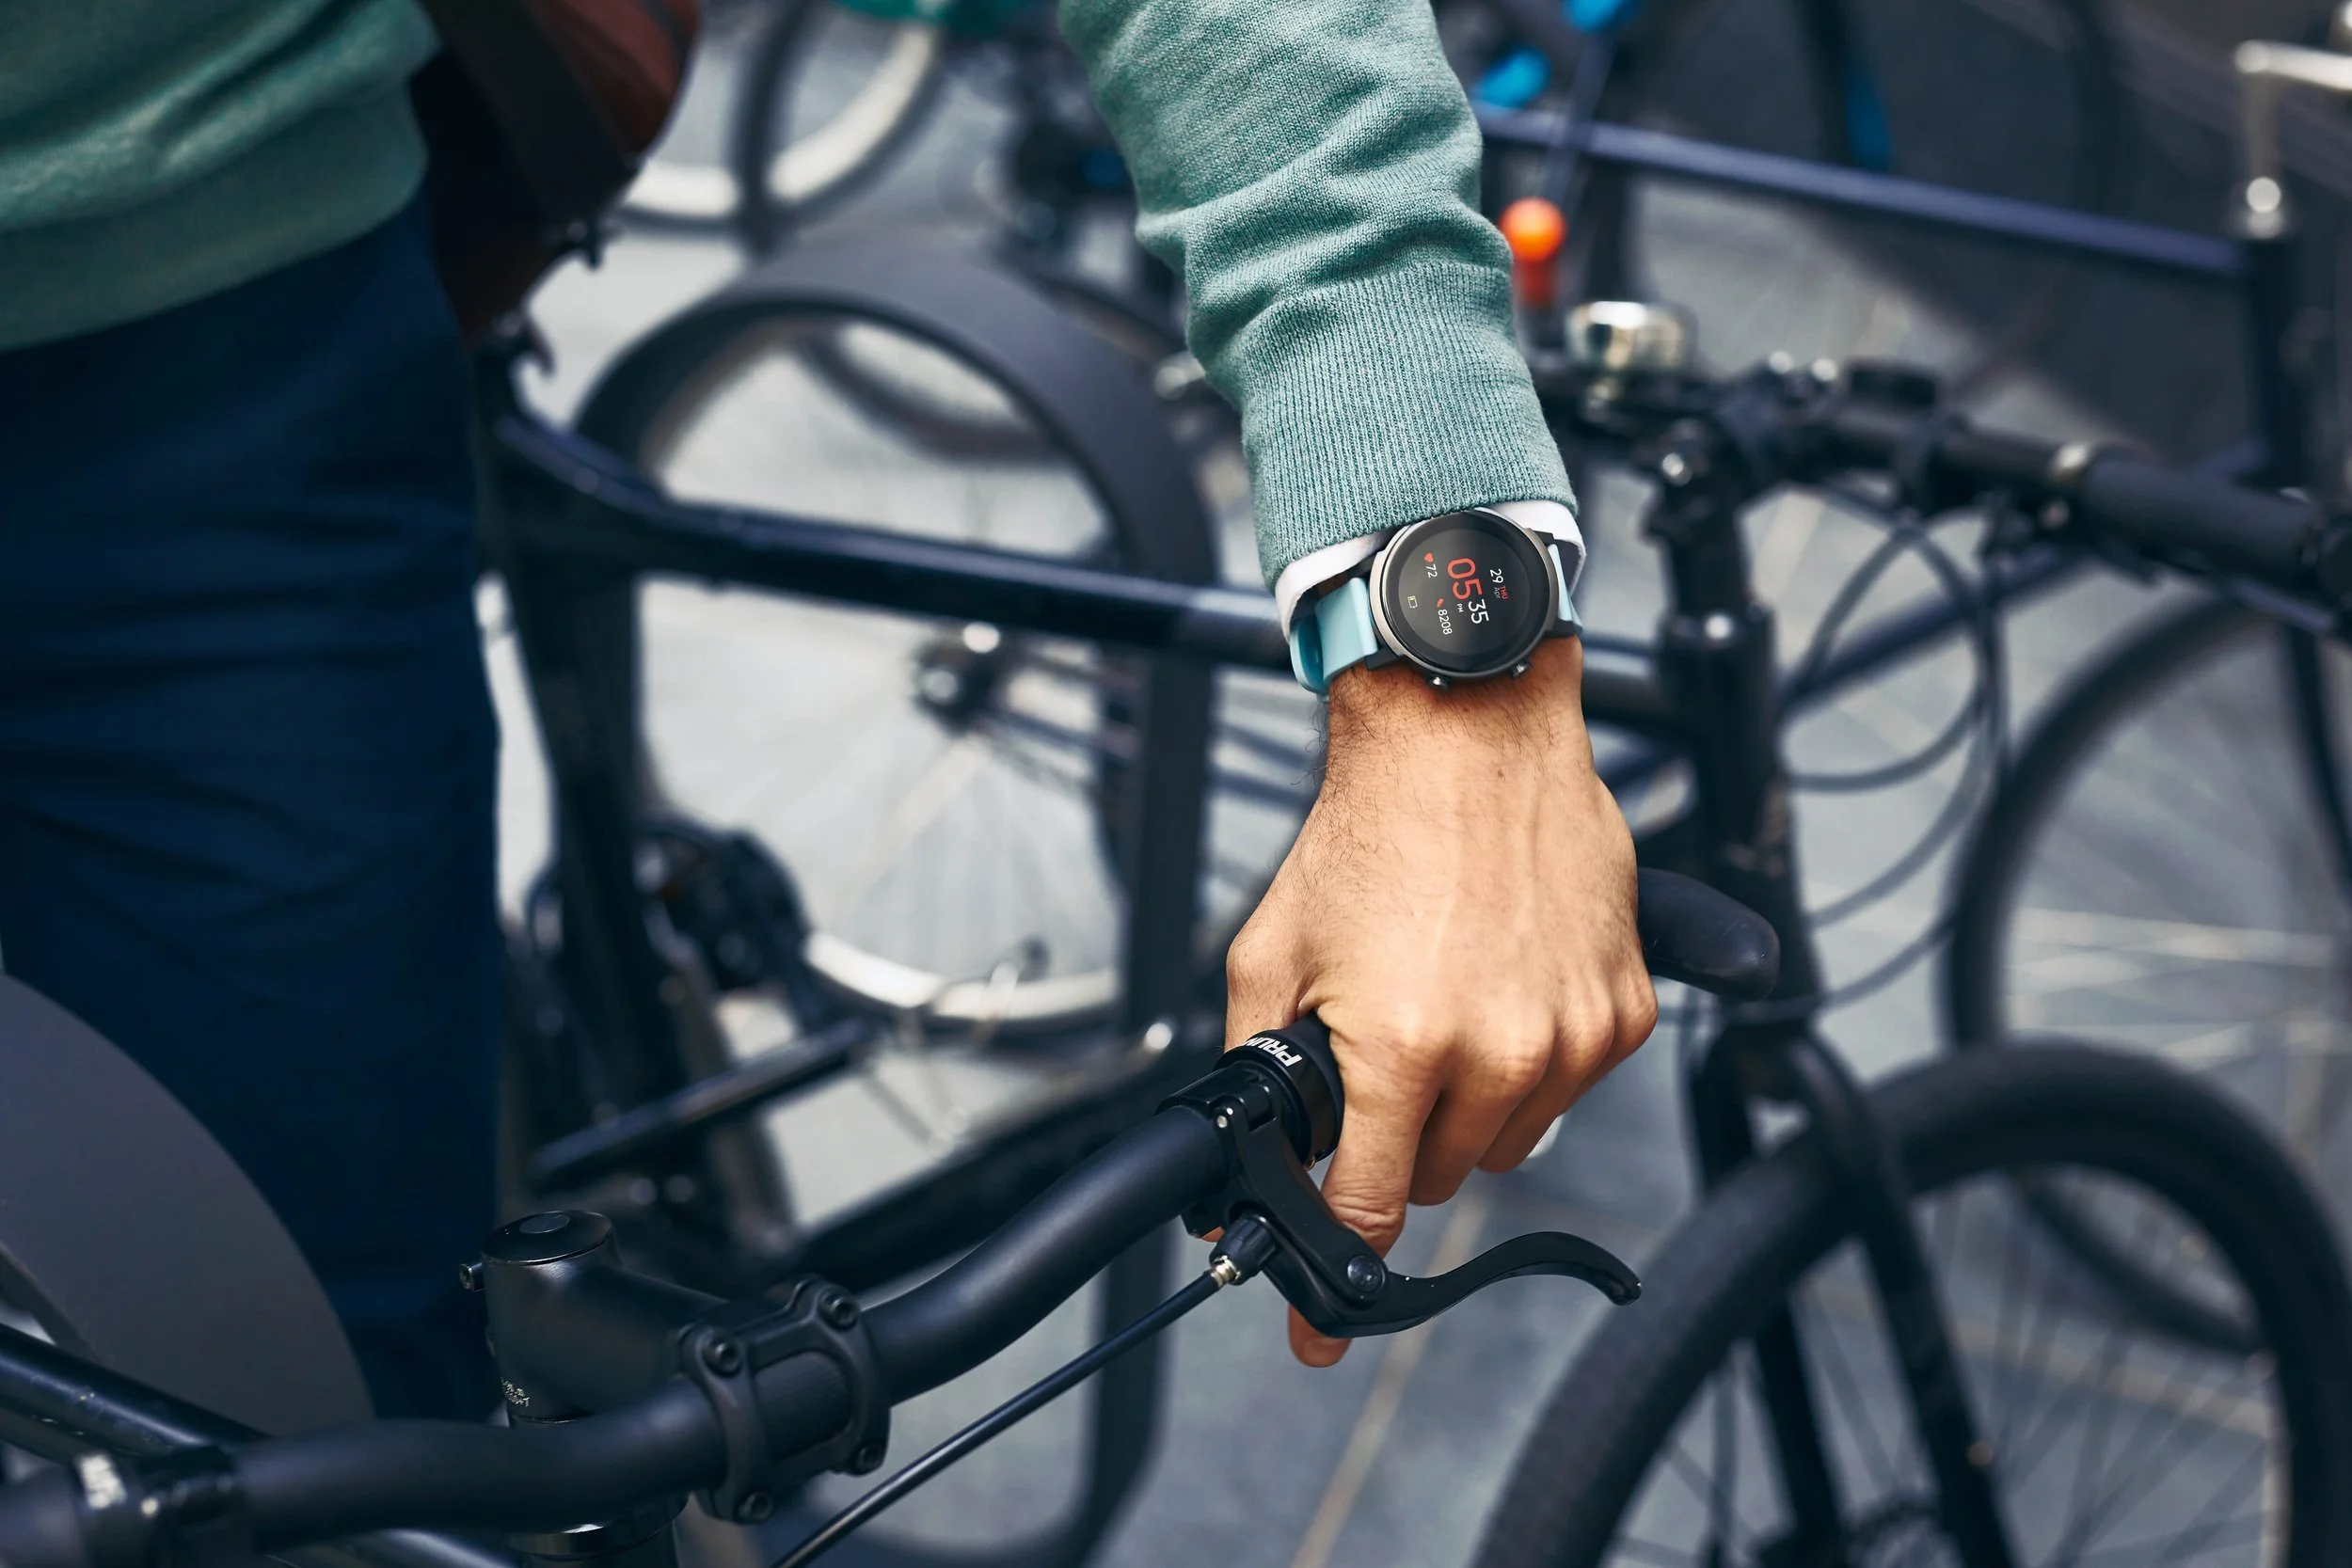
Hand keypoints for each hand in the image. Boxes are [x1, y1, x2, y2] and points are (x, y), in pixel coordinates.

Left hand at [1225, 637, 1654, 1364]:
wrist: (1468, 737)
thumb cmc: (1369, 833)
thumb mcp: (1270, 954)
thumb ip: (1254, 1068)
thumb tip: (1242, 1156)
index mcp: (1401, 1045)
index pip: (1374, 1208)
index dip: (1336, 1274)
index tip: (1317, 1332)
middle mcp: (1499, 1052)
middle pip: (1442, 1179)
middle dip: (1400, 1141)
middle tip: (1382, 1061)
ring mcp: (1571, 1035)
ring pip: (1509, 1142)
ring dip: (1468, 1105)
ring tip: (1442, 1005)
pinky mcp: (1622, 1012)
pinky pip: (1567, 1086)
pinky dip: (1530, 1059)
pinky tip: (1499, 983)